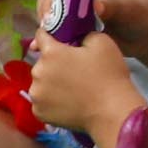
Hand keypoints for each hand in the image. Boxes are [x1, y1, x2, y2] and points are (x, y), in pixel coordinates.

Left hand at [26, 30, 139, 144]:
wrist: (111, 111)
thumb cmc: (108, 75)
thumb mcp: (101, 42)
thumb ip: (82, 34)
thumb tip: (75, 38)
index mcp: (50, 53)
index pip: (41, 37)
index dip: (49, 36)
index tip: (57, 41)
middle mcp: (37, 72)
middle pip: (42, 63)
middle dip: (54, 63)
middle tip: (73, 71)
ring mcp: (36, 95)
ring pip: (40, 83)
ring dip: (51, 83)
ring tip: (71, 90)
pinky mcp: (38, 113)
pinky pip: (42, 101)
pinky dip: (51, 101)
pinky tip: (67, 103)